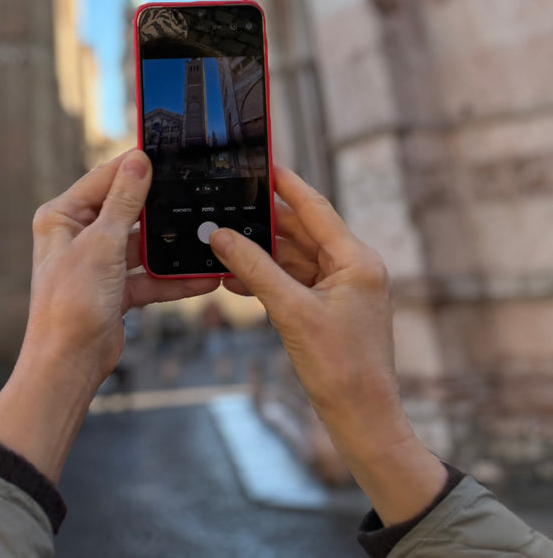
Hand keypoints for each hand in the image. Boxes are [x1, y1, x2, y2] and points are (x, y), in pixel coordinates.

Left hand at [0, 150, 209, 482]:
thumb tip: (137, 161)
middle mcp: (77, 236)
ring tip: (204, 238)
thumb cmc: (70, 304)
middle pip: (126, 210)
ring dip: (170, 247)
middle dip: (158, 209)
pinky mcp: (114, 290)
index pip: (103, 179)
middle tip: (192, 192)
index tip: (164, 153)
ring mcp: (97, 264)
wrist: (68, 365)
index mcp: (62, 217)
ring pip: (141, 245)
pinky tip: (201, 277)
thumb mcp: (101, 245)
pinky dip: (171, 278)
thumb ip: (123, 202)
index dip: (133, 167)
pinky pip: (148, 276)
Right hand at [210, 166, 447, 523]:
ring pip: (294, 257)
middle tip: (225, 205)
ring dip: (260, 255)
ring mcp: (343, 288)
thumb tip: (220, 235)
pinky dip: (268, 279)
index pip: (314, 207)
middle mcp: (354, 267)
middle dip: (262, 223)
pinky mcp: (331, 308)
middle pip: (301, 231)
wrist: (363, 422)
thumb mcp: (291, 313)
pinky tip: (235, 281)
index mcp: (356, 260)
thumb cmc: (340, 369)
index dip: (285, 184)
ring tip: (221, 246)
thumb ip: (255, 269)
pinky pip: (295, 281)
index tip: (258, 161)